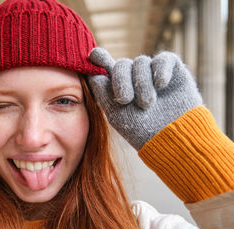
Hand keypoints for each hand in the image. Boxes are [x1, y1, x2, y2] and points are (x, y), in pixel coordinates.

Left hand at [87, 48, 202, 149]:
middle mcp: (134, 77)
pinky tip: (161, 85)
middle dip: (121, 81)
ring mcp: (153, 72)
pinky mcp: (173, 70)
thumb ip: (101, 90)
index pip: (106, 66)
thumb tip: (91, 70)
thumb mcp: (114, 111)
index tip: (93, 55)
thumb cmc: (139, 129)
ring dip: (142, 84)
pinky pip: (163, 59)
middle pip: (122, 64)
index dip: (99, 57)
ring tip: (147, 104)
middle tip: (125, 100)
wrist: (170, 137)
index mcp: (118, 86)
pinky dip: (161, 71)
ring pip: (141, 62)